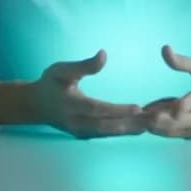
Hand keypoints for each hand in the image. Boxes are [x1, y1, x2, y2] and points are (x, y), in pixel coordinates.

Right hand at [31, 50, 145, 138]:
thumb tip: (104, 54)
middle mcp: (76, 123)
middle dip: (131, 124)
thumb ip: (83, 65)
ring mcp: (80, 132)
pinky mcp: (85, 136)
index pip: (96, 109)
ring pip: (109, 133)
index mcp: (70, 105)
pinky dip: (124, 131)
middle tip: (154, 119)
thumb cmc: (50, 83)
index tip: (138, 107)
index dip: (117, 110)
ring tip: (152, 123)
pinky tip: (141, 126)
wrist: (36, 105)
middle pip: (107, 126)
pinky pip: (107, 134)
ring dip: (131, 129)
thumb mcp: (61, 70)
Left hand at [143, 45, 190, 138]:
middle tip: (135, 111)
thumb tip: (164, 49)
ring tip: (138, 114)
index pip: (186, 106)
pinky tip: (149, 117)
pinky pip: (172, 134)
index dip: (168, 107)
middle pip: (173, 123)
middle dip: (152, 119)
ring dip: (152, 124)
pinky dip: (158, 128)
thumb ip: (185, 62)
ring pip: (170, 131)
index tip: (148, 107)